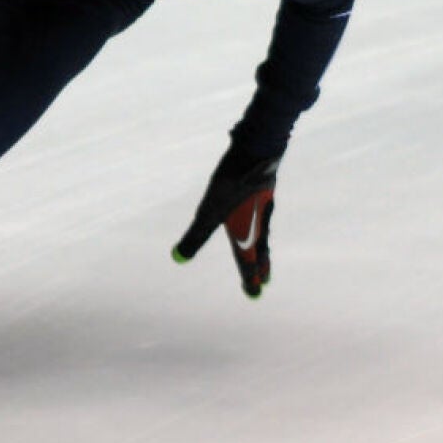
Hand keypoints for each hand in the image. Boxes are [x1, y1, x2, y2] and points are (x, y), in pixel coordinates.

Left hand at [172, 143, 280, 298]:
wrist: (260, 149)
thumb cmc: (233, 182)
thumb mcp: (209, 211)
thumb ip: (196, 235)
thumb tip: (178, 257)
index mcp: (248, 231)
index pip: (248, 260)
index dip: (249, 277)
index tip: (254, 293)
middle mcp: (259, 221)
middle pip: (261, 248)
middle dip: (261, 265)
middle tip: (265, 280)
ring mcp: (264, 202)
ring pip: (263, 229)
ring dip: (262, 244)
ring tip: (261, 249)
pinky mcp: (262, 185)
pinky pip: (261, 208)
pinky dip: (260, 219)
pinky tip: (256, 208)